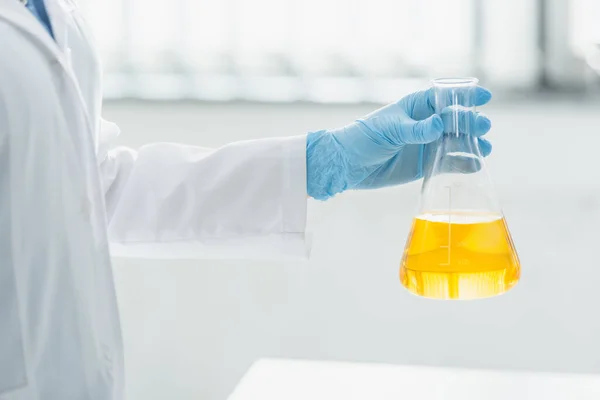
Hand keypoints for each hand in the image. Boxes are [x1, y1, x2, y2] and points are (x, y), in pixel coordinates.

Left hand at [306, 86, 491, 199]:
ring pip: (456, 142)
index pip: (445, 97)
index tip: (483, 97)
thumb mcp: (390, 130)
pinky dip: (462, 164)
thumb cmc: (364, 138)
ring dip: (472, 144)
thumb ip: (416, 129)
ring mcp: (426, 145)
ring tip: (485, 148)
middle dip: (471, 123)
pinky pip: (449, 164)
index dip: (465, 96)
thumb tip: (439, 124)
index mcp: (416, 107)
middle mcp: (425, 124)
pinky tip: (474, 165)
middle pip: (455, 120)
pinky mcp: (424, 165)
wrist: (348, 165)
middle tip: (482, 127)